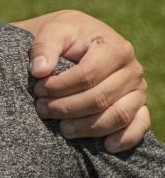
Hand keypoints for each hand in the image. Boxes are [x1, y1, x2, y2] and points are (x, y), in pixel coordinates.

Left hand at [13, 9, 148, 152]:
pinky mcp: (140, 107)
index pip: (88, 75)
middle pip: (100, 98)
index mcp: (115, 47)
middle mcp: (132, 70)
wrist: (79, 39)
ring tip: (61, 129)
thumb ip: (44, 47)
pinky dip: (125, 139)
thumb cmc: (66, 36)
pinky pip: (138, 126)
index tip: (38, 90)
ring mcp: (138, 90)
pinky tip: (105, 146)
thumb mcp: (53, 31)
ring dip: (87, 127)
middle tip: (42, 110)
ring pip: (117, 116)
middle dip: (68, 108)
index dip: (61, 87)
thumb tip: (38, 71)